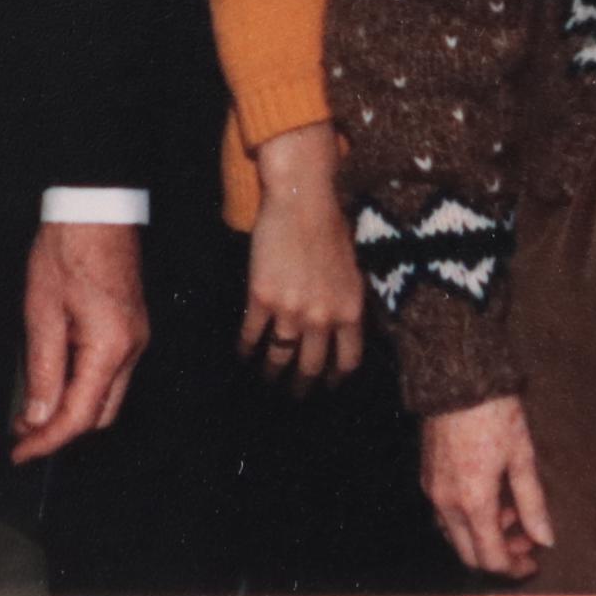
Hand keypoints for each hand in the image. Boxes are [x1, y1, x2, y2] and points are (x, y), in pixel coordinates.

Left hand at [9, 220, 147, 464]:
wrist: (94, 209)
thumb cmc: (69, 249)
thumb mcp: (42, 312)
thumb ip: (42, 370)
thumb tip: (37, 416)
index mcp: (110, 346)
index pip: (80, 416)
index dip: (47, 440)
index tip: (20, 452)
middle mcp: (131, 348)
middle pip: (100, 415)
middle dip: (61, 430)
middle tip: (22, 432)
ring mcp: (135, 338)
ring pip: (106, 396)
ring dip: (70, 407)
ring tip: (31, 406)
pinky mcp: (129, 328)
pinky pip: (108, 372)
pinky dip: (81, 385)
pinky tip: (53, 378)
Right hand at [239, 122, 365, 387]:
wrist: (302, 200)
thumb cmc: (332, 227)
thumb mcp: (352, 270)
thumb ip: (347, 302)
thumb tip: (340, 329)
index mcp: (350, 310)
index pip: (347, 361)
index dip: (336, 378)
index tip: (328, 386)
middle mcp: (322, 317)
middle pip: (312, 367)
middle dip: (302, 386)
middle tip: (295, 395)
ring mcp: (290, 310)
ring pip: (280, 357)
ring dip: (272, 373)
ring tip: (268, 379)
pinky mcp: (261, 297)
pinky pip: (252, 334)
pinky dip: (246, 348)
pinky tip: (243, 354)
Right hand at [420, 394, 555, 579]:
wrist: (458, 378)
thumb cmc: (494, 413)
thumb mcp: (522, 457)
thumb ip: (533, 504)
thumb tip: (546, 539)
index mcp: (473, 502)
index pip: (491, 558)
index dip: (514, 567)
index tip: (535, 560)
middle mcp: (446, 504)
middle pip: (470, 555)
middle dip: (499, 555)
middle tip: (527, 541)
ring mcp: (433, 491)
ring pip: (456, 536)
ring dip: (484, 536)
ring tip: (513, 513)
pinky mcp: (428, 477)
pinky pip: (447, 515)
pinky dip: (470, 519)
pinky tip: (491, 498)